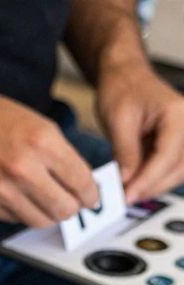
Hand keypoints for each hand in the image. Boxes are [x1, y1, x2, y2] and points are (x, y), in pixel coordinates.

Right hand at [0, 88, 100, 227]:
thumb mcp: (37, 124)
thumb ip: (61, 154)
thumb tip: (80, 183)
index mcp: (43, 143)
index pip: (82, 183)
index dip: (91, 194)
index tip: (91, 197)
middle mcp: (23, 169)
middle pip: (65, 209)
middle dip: (73, 207)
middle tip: (71, 201)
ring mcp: (1, 190)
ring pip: (41, 221)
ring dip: (48, 214)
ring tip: (45, 201)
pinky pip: (15, 219)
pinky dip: (22, 211)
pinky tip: (19, 196)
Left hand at [98, 64, 183, 203]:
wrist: (124, 75)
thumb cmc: (121, 88)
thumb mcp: (118, 120)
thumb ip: (125, 152)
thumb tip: (126, 181)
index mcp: (177, 113)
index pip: (167, 155)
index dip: (148, 179)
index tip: (129, 195)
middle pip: (179, 166)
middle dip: (153, 186)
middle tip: (126, 198)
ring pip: (179, 170)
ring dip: (155, 184)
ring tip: (129, 193)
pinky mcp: (175, 141)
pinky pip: (171, 165)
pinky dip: (155, 177)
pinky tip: (136, 184)